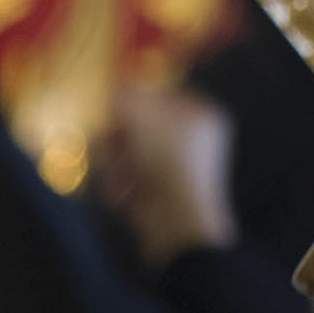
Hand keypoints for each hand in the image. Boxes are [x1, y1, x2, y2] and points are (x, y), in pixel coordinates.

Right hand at [97, 84, 237, 267]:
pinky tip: (128, 200)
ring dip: (115, 168)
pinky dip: (121, 190)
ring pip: (126, 157)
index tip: (112, 111)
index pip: (158, 95)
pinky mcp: (159, 197)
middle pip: (137, 128)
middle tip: (115, 152)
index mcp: (201, 115)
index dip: (131, 103)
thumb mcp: (145, 120)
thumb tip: (115, 81)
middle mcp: (193, 140)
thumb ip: (127, 96)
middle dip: (118, 142)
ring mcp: (176, 170)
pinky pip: (127, 183)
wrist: (180, 231)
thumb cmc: (170, 166)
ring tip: (123, 182)